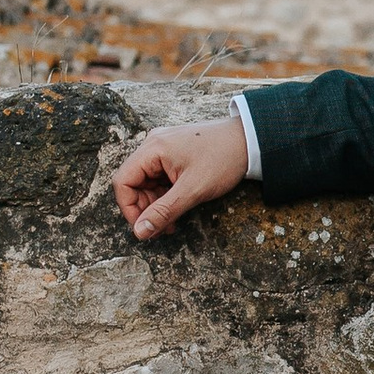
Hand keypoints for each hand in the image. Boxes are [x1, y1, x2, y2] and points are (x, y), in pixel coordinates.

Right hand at [113, 112, 247, 240]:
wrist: (250, 140)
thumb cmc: (223, 160)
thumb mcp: (192, 191)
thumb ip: (163, 212)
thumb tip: (139, 232)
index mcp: (153, 148)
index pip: (123, 181)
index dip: (128, 208)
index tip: (143, 228)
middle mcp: (153, 145)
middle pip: (134, 183)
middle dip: (145, 209)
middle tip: (161, 230)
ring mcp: (164, 148)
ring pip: (147, 182)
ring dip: (156, 205)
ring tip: (171, 223)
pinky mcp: (174, 153)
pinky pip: (160, 177)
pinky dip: (165, 195)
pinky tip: (177, 208)